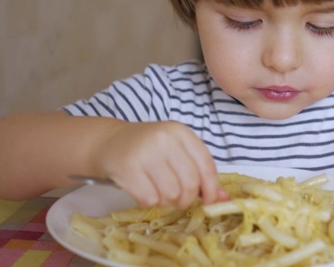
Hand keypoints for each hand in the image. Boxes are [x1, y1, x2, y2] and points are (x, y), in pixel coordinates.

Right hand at [92, 121, 228, 208]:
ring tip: (158, 191)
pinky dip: (149, 201)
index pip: (206, 165)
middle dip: (187, 199)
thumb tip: (224, 198)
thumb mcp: (176, 152)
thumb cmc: (149, 149)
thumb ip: (200, 171)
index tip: (210, 201)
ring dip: (167, 201)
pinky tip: (143, 190)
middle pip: (190, 183)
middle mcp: (164, 139)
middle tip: (179, 199)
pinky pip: (150, 199)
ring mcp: (145, 153)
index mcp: (180, 132)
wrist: (109, 142)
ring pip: (171, 194)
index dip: (212, 188)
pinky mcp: (127, 169)